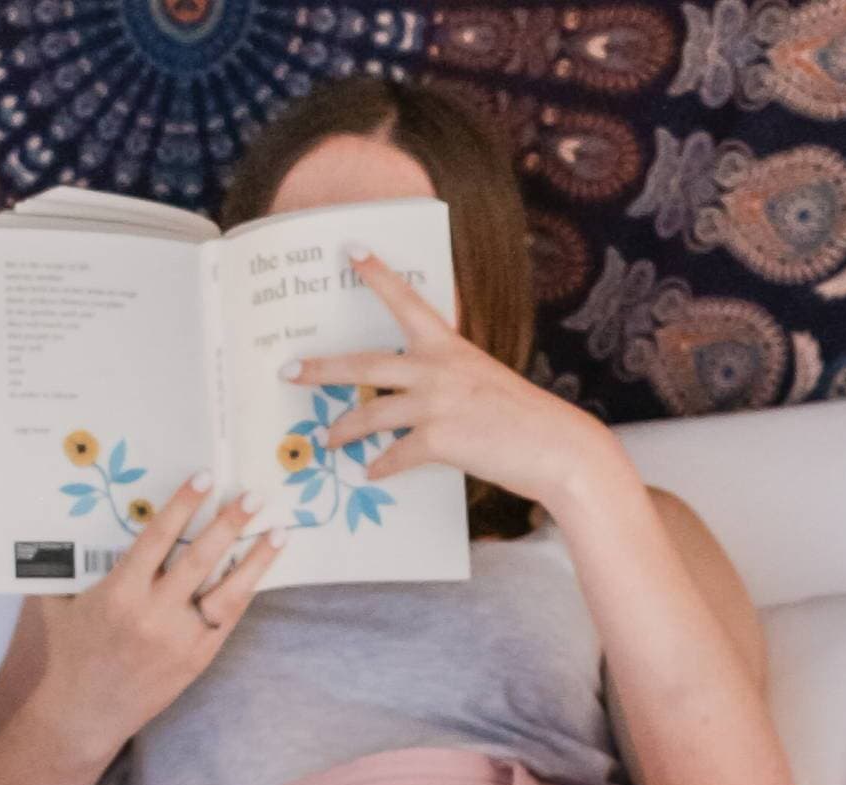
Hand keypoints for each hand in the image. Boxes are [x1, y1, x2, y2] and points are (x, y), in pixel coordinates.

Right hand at [23, 473, 285, 753]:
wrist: (86, 712)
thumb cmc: (71, 650)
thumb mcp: (62, 602)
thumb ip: (69, 564)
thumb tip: (72, 519)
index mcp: (119, 594)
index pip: (157, 539)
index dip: (183, 505)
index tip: (204, 478)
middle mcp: (153, 615)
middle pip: (200, 559)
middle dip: (229, 524)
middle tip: (252, 496)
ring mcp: (180, 639)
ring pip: (227, 593)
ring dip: (255, 560)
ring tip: (279, 532)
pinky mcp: (197, 659)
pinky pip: (228, 620)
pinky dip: (245, 592)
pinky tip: (260, 571)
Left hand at [282, 245, 620, 510]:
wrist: (556, 447)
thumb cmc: (521, 417)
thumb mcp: (481, 381)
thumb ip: (445, 380)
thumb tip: (410, 398)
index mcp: (449, 347)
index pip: (406, 301)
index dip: (376, 274)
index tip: (350, 249)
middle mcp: (437, 368)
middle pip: (364, 364)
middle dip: (321, 368)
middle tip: (289, 370)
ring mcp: (436, 403)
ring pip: (370, 415)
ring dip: (343, 430)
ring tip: (327, 440)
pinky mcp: (439, 439)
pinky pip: (394, 456)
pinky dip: (381, 467)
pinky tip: (372, 474)